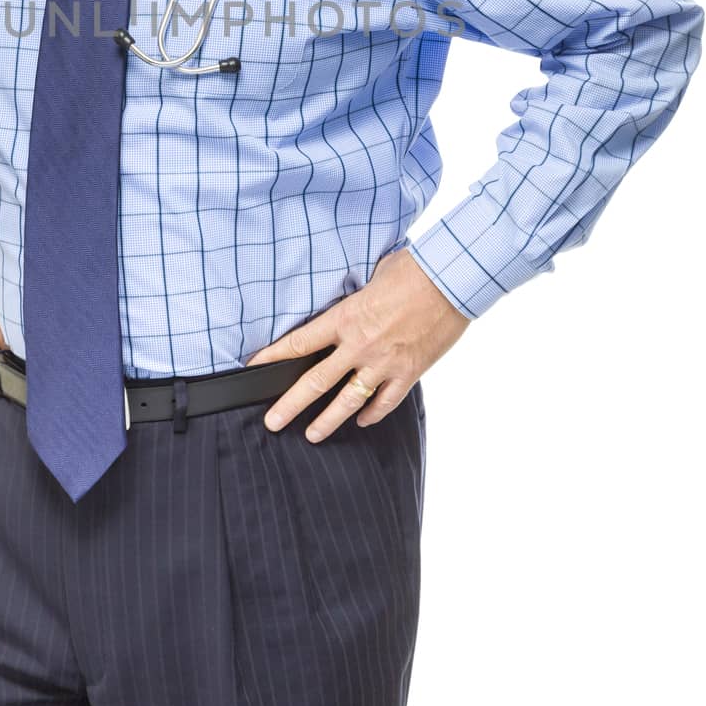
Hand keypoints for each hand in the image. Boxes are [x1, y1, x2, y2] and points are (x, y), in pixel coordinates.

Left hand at [243, 247, 471, 441]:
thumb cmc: (413, 270)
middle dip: (290, 404)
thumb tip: (353, 298)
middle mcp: (359, 345)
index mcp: (345, 318)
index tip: (254, 367)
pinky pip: (385, 401)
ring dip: (327, 421)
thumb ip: (357, 295)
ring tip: (311, 435)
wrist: (451, 280)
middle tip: (272, 421)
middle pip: (315, 381)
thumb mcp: (373, 275)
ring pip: (348, 400)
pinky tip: (362, 421)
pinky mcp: (408, 372)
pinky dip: (371, 414)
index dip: (273, 357)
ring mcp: (384, 363)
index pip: (299, 342)